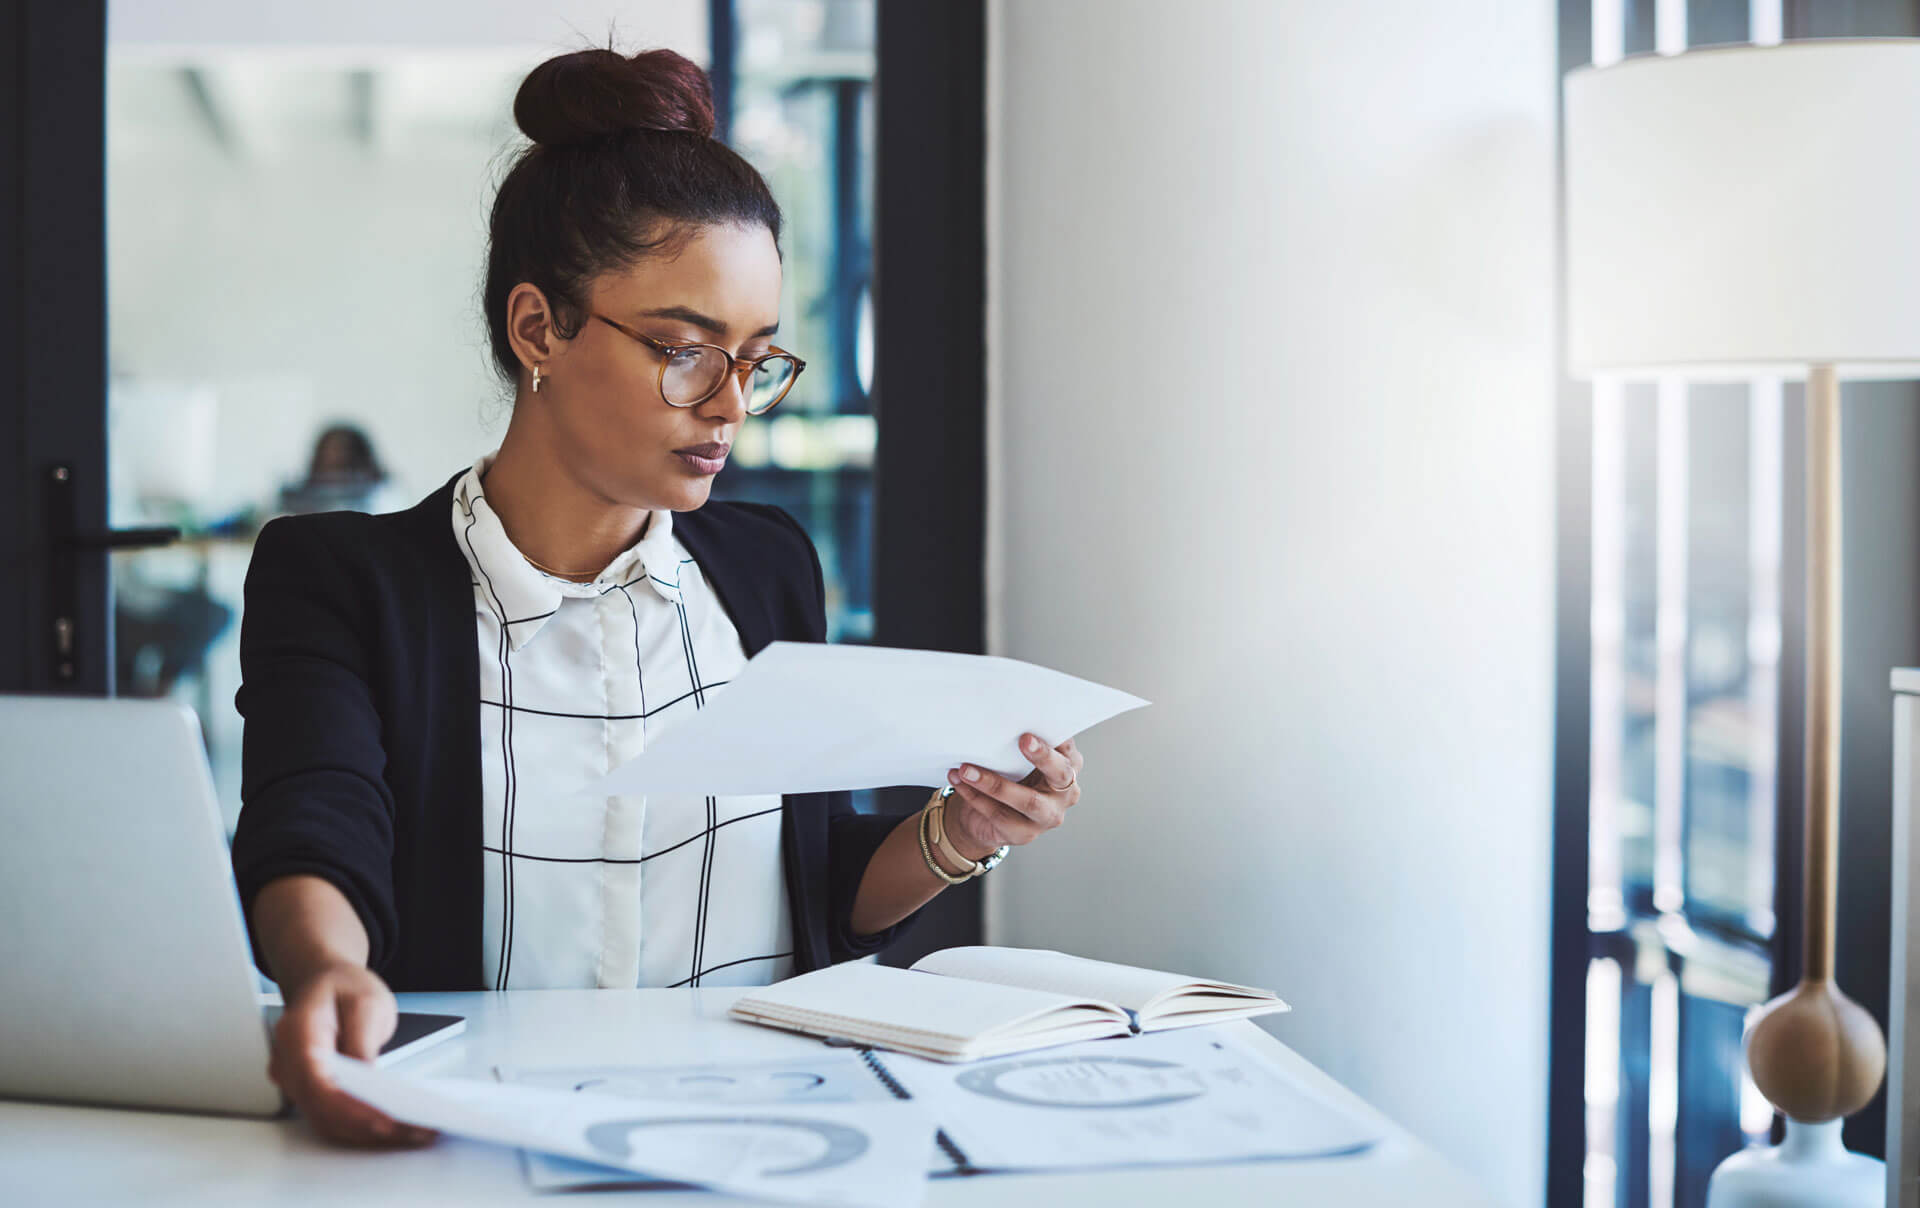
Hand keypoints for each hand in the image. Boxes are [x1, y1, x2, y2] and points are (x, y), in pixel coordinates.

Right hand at [268, 960, 434, 1147]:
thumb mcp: (366, 1001)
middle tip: (413, 1131)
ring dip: (368, 1134)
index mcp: (298, 1034)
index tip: (386, 1120)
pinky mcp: (310, 1093)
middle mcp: (288, 1064)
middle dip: (368, 1128)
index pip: (317, 1083)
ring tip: (413, 1132)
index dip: (351, 1109)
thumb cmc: (343, 987)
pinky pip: (333, 1118)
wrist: (324, 982)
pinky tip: (396, 1127)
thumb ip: (363, 1038)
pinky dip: (363, 1127)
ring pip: (327, 1122)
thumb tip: (367, 1079)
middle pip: (322, 1111)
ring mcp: (295, 1082)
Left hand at [942, 734, 1084, 860]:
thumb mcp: (1018, 757)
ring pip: (1027, 800)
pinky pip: (999, 815)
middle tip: (1022, 740)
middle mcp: (1065, 794)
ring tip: (966, 769)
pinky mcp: (1024, 833)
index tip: (1034, 731)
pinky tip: (960, 783)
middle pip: (1061, 775)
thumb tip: (1003, 722)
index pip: (1069, 751)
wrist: (988, 816)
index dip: (1055, 741)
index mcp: (1069, 767)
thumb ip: (1021, 743)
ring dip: (993, 782)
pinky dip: (975, 797)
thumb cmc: (1010, 777)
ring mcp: (1047, 816)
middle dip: (1043, 757)